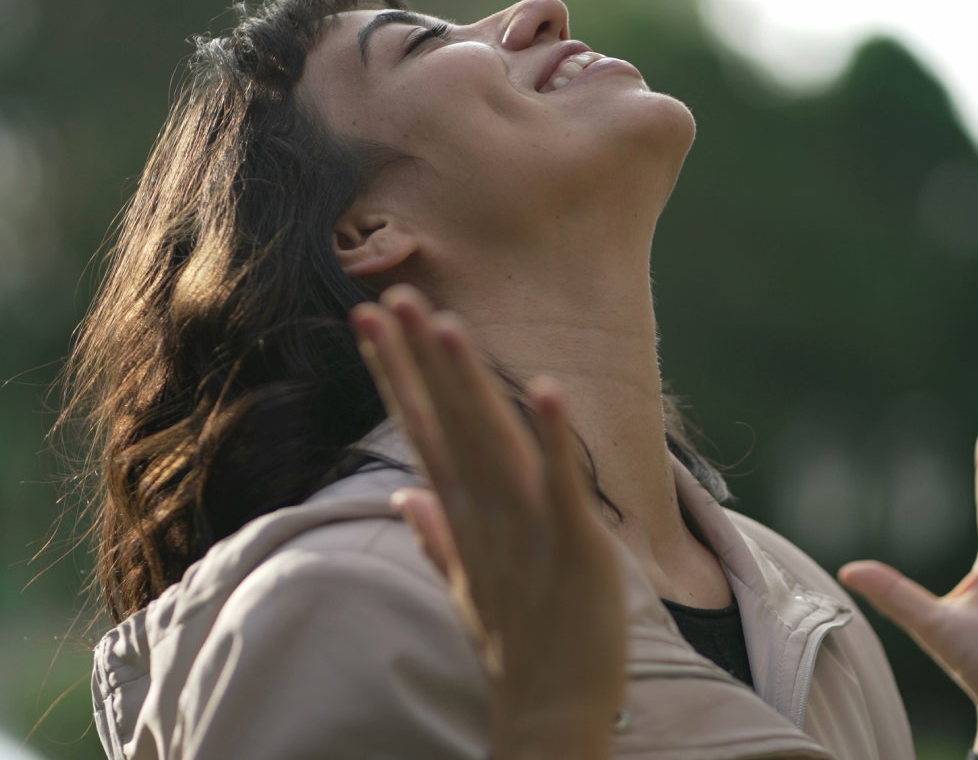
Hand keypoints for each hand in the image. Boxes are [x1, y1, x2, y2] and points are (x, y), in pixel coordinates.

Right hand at [351, 286, 623, 759]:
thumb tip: (404, 494)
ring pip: (491, 442)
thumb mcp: (465, 582)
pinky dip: (553, 438)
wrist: (554, 712)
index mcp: (460, 515)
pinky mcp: (575, 545)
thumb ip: (435, 533)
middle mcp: (483, 513)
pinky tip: (544, 387)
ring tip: (446, 323)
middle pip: (444, 423)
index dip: (396, 373)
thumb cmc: (516, 642)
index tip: (369, 322)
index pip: (419, 429)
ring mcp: (526, 528)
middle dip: (417, 360)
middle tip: (390, 296)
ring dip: (469, 382)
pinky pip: (561, 484)